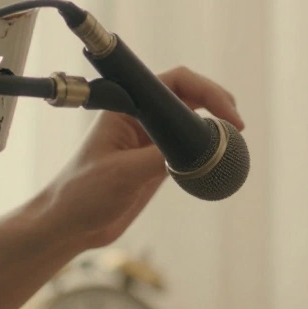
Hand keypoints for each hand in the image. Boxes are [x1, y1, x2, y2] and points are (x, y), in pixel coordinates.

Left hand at [37, 66, 242, 250]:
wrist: (69, 226)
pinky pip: (188, 147)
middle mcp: (140, 118)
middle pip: (188, 96)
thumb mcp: (122, 174)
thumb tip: (200, 149)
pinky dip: (207, 149)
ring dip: (214, 125)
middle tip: (238, 125)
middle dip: (217, 103)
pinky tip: (219, 158)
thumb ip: (159, 158)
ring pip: (190, 120)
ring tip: (236, 138)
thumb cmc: (81, 194)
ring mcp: (149, 140)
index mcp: (126, 108)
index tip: (226, 113)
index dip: (206, 90)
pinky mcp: (155, 163)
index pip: (174, 82)